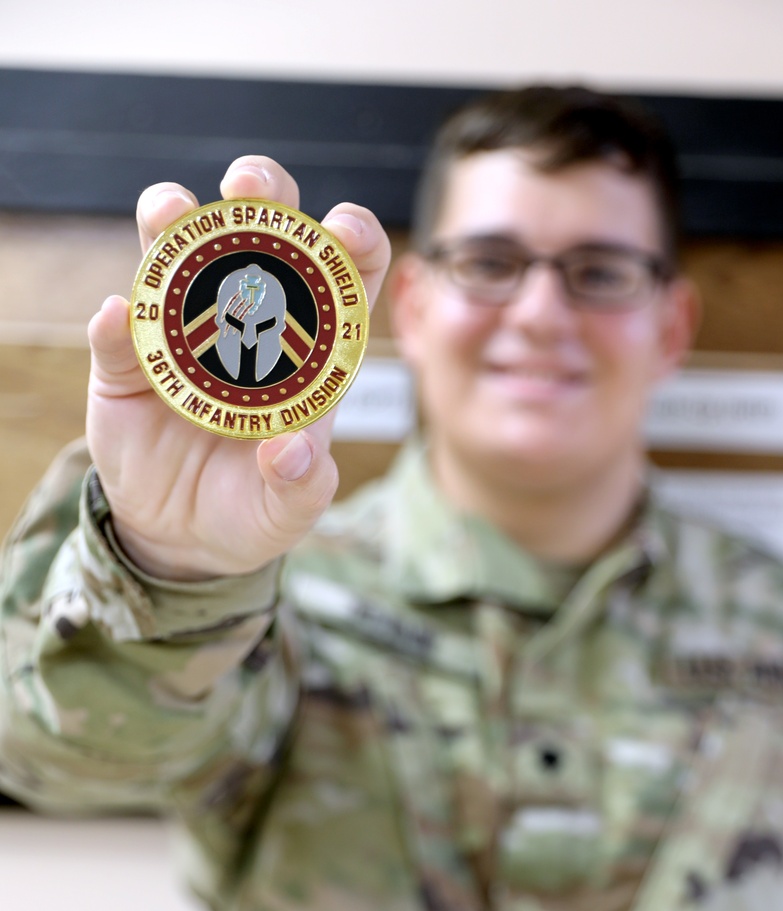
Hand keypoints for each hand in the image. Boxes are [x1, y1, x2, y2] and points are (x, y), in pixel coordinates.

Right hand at [86, 156, 390, 581]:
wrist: (182, 537)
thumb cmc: (252, 511)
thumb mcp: (287, 512)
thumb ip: (300, 486)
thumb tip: (290, 451)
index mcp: (308, 347)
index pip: (341, 271)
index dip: (351, 237)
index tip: (343, 229)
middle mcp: (245, 318)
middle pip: (259, 229)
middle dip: (260, 190)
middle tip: (248, 186)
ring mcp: (180, 330)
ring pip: (175, 248)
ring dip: (171, 219)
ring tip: (171, 215)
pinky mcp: (126, 363)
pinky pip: (116, 331)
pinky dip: (115, 320)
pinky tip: (119, 319)